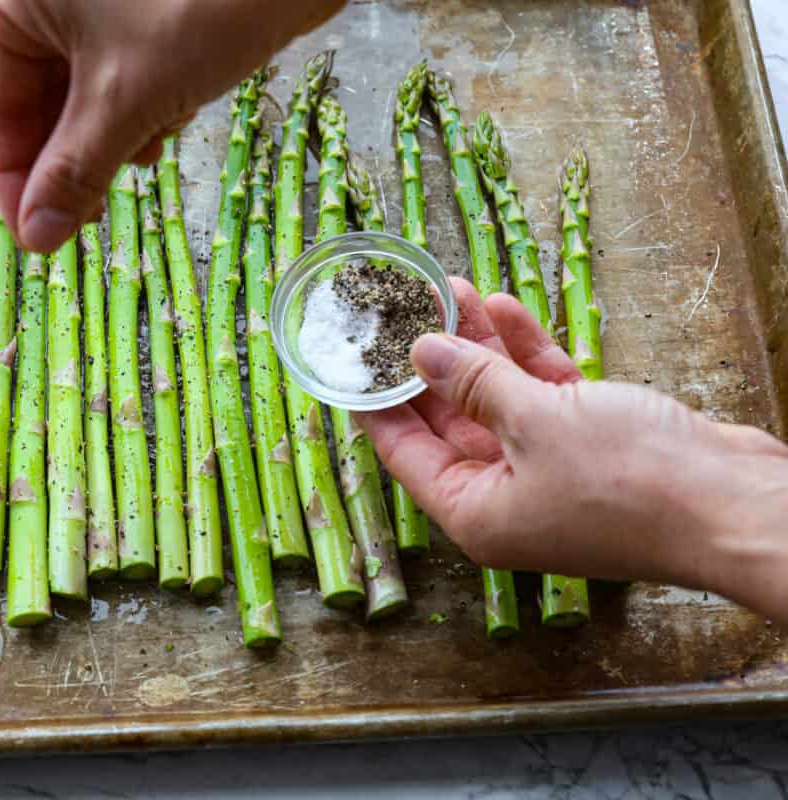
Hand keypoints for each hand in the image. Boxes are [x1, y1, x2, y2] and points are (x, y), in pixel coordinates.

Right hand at [0, 0, 343, 252]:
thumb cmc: (202, 3)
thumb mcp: (126, 99)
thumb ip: (76, 170)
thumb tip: (37, 234)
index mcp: (22, 0)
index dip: (15, 177)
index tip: (35, 233)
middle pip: (41, 102)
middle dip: (74, 158)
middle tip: (90, 215)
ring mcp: (103, 5)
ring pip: (86, 96)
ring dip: (114, 137)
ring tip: (148, 152)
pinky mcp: (147, 15)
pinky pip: (125, 77)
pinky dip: (144, 108)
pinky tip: (173, 118)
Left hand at [355, 278, 787, 623]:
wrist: (737, 504)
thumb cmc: (633, 482)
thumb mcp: (534, 422)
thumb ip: (472, 383)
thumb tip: (420, 350)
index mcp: (475, 513)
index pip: (403, 453)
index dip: (375, 403)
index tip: (349, 360)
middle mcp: (505, 497)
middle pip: (447, 420)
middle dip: (427, 360)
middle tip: (400, 308)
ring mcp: (548, 470)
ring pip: (496, 399)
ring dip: (475, 345)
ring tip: (444, 289)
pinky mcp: (591, 444)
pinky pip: (541, 394)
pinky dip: (524, 354)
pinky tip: (500, 306)